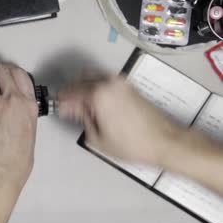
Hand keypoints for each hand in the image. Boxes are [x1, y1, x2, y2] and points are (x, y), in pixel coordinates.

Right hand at [58, 76, 183, 165]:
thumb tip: (71, 109)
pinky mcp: (129, 86)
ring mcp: (120, 82)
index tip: (57, 107)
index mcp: (97, 94)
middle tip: (67, 106)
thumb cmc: (129, 144)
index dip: (62, 100)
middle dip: (72, 92)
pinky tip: (96, 103)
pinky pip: (105, 81)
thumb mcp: (98, 137)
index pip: (71, 92)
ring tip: (81, 106)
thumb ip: (82, 118)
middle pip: (81, 80)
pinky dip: (96, 88)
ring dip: (84, 88)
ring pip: (93, 78)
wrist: (165, 141)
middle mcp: (108, 82)